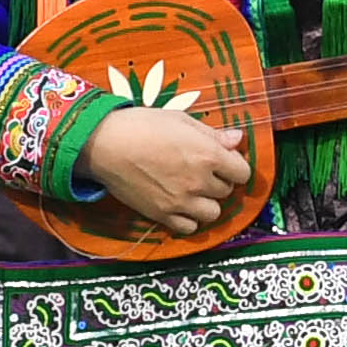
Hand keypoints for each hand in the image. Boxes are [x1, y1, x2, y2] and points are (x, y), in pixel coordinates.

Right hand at [84, 101, 250, 237]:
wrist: (104, 144)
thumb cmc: (141, 125)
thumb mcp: (180, 120)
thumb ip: (212, 134)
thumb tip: (237, 139)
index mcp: (208, 154)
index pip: (243, 172)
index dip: (235, 166)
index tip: (224, 161)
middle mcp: (199, 181)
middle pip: (227, 191)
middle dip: (219, 181)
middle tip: (202, 171)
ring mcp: (181, 201)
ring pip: (212, 213)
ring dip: (207, 202)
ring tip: (193, 191)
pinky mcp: (162, 215)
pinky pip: (189, 227)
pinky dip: (188, 219)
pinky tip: (180, 205)